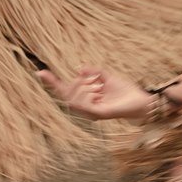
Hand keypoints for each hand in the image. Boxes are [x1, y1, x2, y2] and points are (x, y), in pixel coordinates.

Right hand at [38, 66, 153, 120]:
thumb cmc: (124, 90)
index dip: (52, 82)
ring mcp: (91, 112)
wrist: (140, 101)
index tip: (40, 72)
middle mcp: (86, 107)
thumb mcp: (106, 76)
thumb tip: (79, 68)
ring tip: (99, 86)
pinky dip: (88, 93)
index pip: (65, 90)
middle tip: (95, 79)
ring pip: (73, 99)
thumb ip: (92, 72)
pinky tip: (98, 91)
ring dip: (84, 87)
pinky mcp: (98, 114)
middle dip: (77, 82)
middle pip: (67, 94)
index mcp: (86, 97)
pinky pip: (84, 104)